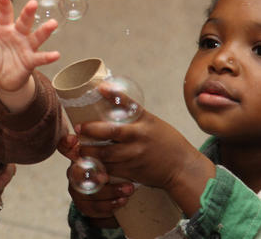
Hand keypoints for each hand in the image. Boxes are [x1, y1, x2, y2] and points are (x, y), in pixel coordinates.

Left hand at [0, 0, 59, 110]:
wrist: (4, 79)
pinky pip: (41, 58)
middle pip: (24, 22)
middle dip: (28, 13)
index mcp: (4, 30)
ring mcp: (26, 47)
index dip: (3, 4)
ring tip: (53, 24)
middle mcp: (17, 35)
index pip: (4, 15)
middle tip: (33, 2)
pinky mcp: (31, 60)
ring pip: (36, 36)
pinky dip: (48, 56)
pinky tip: (56, 54)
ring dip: (45, 31)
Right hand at [59, 134, 129, 226]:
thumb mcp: (113, 150)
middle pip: (75, 172)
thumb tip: (122, 117)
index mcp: (79, 154)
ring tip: (129, 189)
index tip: (74, 140)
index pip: (65, 146)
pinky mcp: (83, 205)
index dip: (66, 144)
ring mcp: (76, 188)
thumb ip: (111, 138)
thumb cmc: (116, 165)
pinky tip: (122, 200)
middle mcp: (74, 170)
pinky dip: (110, 204)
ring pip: (88, 191)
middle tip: (106, 176)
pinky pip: (93, 207)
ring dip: (110, 191)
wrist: (115, 195)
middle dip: (92, 174)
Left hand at [76, 89, 214, 214]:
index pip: (128, 105)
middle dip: (89, 130)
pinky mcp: (131, 171)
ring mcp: (134, 155)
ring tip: (77, 146)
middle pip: (109, 132)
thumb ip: (132, 116)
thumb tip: (108, 98)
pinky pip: (108, 169)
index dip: (112, 95)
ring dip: (87, 151)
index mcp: (144, 122)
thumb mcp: (152, 123)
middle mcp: (139, 137)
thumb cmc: (166, 141)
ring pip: (104, 153)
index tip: (99, 89)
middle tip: (78, 128)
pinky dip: (96, 166)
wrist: (182, 168)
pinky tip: (87, 163)